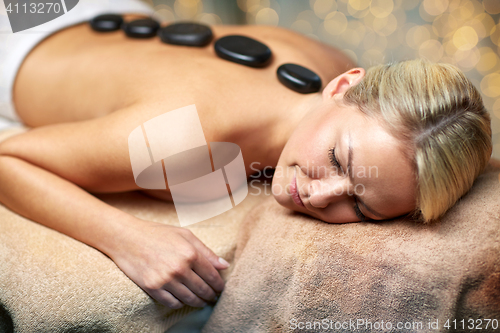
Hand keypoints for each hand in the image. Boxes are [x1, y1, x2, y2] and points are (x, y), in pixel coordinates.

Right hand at [108, 220, 229, 308]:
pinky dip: (180, 304)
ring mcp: (165, 279)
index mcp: (190, 253)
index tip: (221, 288)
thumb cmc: (158, 233)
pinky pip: (172, 303)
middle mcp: (179, 268)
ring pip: (189, 299)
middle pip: (203, 289)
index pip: (212, 275)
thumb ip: (206, 251)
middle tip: (213, 297)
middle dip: (211, 295)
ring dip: (198, 302)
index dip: (219, 284)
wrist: (127, 238)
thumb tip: (224, 265)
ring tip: (202, 302)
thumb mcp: (185, 235)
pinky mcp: (153, 288)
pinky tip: (184, 300)